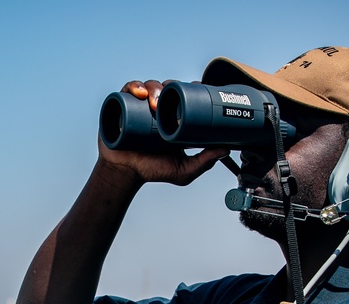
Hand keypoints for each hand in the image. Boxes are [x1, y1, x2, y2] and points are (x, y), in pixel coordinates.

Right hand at [97, 80, 230, 186]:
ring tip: (153, 105)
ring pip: (149, 85)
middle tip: (171, 102)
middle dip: (171, 87)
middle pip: (167, 87)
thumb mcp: (183, 170)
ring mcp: (140, 106)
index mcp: (174, 116)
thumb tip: (226, 149)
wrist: (126, 173)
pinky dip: (133, 86)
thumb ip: (204, 162)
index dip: (191, 87)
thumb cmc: (153, 170)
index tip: (198, 88)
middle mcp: (158, 108)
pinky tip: (138, 93)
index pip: (184, 94)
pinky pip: (128, 89)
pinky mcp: (122, 106)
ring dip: (153, 88)